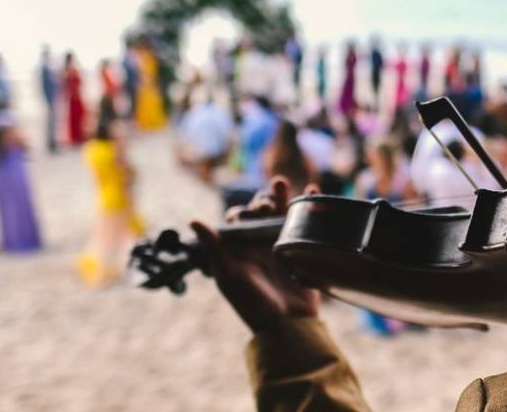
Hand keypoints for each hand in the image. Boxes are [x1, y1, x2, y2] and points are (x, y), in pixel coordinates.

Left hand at [190, 176, 321, 332]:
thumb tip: (193, 220)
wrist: (288, 325)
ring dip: (282, 196)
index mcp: (239, 248)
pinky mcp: (303, 248)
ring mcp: (282, 244)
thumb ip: (214, 247)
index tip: (250, 214)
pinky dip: (309, 204)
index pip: (238, 218)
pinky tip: (313, 191)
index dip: (242, 211)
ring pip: (281, 212)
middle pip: (260, 211)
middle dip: (263, 200)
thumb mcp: (229, 276)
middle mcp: (259, 243)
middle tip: (267, 206)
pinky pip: (305, 222)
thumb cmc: (253, 304)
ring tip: (281, 183)